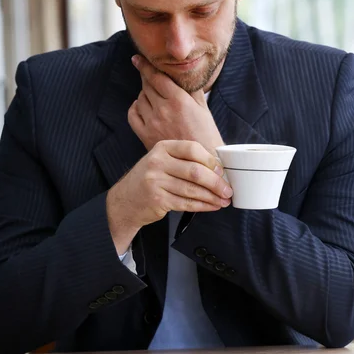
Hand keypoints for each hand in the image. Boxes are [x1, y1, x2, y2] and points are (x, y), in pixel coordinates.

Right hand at [106, 140, 232, 254]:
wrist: (126, 200)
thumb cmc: (150, 179)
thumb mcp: (162, 161)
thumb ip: (184, 160)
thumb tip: (218, 168)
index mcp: (162, 148)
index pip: (192, 148)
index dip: (210, 160)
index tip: (222, 170)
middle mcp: (157, 162)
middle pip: (195, 171)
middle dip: (216, 182)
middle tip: (227, 190)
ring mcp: (155, 181)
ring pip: (192, 189)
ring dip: (212, 197)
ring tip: (223, 200)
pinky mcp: (157, 199)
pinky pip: (186, 203)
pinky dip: (202, 206)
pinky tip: (211, 206)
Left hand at [128, 55, 223, 153]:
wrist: (200, 164)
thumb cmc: (206, 136)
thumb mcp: (203, 108)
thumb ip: (191, 90)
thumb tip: (183, 74)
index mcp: (179, 100)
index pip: (156, 76)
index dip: (145, 66)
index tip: (138, 59)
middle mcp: (163, 109)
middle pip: (146, 85)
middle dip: (147, 78)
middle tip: (149, 76)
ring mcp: (152, 123)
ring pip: (140, 98)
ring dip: (145, 94)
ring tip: (154, 96)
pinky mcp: (145, 135)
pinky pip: (132, 114)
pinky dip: (135, 107)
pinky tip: (143, 107)